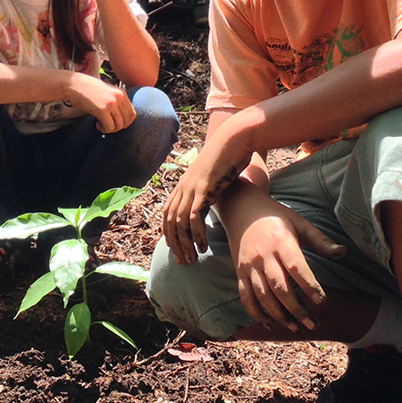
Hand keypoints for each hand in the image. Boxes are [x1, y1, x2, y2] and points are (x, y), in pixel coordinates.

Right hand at [65, 72, 135, 133]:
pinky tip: (97, 125)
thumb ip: (116, 102)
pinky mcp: (102, 109)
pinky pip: (109, 127)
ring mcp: (111, 103)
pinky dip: (104, 130)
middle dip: (118, 127)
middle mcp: (119, 97)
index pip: (132, 114)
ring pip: (119, 126)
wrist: (73, 85)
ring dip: (110, 129)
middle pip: (127, 121)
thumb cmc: (88, 90)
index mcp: (122, 93)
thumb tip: (123, 119)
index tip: (114, 122)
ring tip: (101, 125)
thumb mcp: (107, 92)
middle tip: (108, 126)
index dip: (124, 122)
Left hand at [162, 113, 257, 264]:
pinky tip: (204, 245)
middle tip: (184, 261)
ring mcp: (191, 188)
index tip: (176, 250)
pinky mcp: (204, 188)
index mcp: (183, 185)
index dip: (169, 234)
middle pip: (170, 222)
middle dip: (175, 244)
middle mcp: (183, 187)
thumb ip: (208, 191)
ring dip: (185, 243)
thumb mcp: (213, 178)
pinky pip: (194, 216)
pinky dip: (197, 233)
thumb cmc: (227, 159)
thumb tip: (211, 202)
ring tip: (194, 258)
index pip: (167, 214)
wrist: (234, 141)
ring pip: (180, 222)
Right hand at [222, 196, 345, 332]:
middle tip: (312, 324)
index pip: (296, 268)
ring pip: (262, 295)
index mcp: (281, 242)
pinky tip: (269, 324)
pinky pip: (245, 296)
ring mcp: (249, 265)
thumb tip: (343, 252)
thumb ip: (321, 240)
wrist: (242, 209)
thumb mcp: (301, 223)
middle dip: (296, 309)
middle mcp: (264, 255)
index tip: (322, 302)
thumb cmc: (277, 217)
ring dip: (278, 315)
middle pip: (279, 287)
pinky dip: (255, 313)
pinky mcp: (239, 272)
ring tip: (295, 327)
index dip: (309, 287)